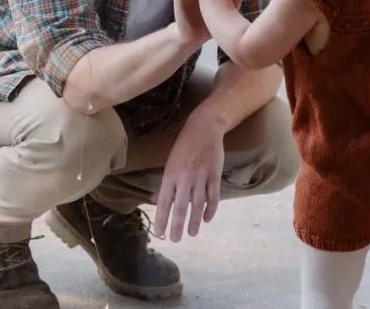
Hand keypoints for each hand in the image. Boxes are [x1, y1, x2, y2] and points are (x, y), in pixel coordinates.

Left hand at [153, 112, 224, 241]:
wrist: (203, 129)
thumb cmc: (183, 147)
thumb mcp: (170, 163)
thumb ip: (165, 184)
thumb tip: (155, 201)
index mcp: (170, 175)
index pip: (164, 202)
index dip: (162, 219)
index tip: (160, 233)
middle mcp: (184, 178)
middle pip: (180, 207)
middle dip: (177, 226)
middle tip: (175, 240)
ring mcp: (200, 177)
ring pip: (197, 205)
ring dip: (194, 222)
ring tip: (192, 234)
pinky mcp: (214, 176)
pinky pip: (213, 197)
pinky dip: (211, 210)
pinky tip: (207, 219)